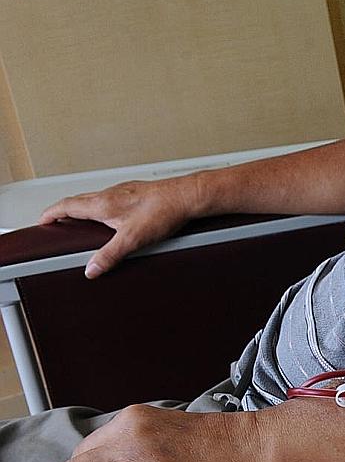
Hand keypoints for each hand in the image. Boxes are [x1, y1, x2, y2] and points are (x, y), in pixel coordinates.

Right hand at [38, 176, 206, 277]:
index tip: (42, 220)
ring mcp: (123, 192)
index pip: (66, 205)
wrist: (187, 197)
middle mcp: (110, 194)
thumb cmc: (163, 212)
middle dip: (64, 211)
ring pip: (95, 199)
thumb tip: (91, 269)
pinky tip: (114, 217)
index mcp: (102, 203)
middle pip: (78, 200)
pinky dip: (102, 207)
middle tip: (57, 221)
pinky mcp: (136, 193)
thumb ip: (109, 255)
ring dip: (83, 208)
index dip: (51, 213)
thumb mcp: (132, 239)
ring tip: (81, 220)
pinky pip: (111, 199)